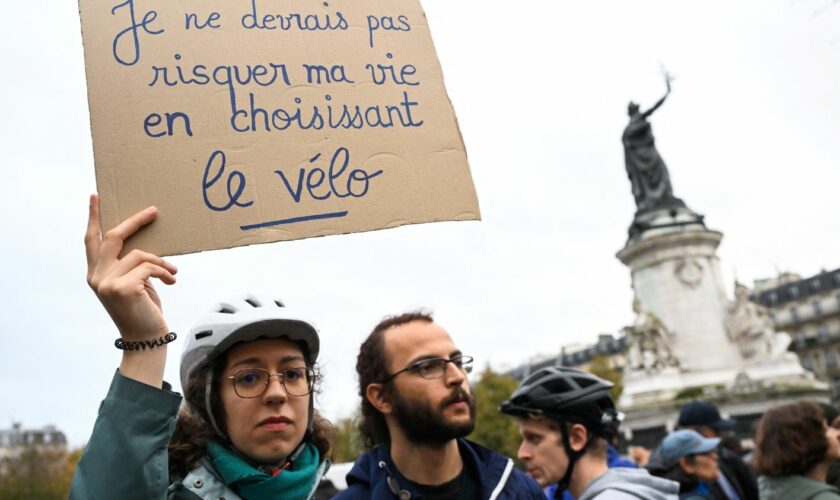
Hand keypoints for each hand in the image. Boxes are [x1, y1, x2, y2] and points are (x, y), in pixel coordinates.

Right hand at [85, 194, 176, 340]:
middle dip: (135, 221)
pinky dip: (164, 271)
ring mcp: (107, 282)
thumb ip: (129, 265)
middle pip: (113, 237)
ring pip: (140, 254)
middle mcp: (96, 276)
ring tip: (172, 272)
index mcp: (95, 273)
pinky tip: (172, 280)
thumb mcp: (133, 283)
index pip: (91, 240)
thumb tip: (145, 245)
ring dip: (161, 261)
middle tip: (153, 211)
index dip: (93, 217)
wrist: (145, 338)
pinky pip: (149, 267)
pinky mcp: (123, 287)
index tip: (95, 196)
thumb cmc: (142, 309)